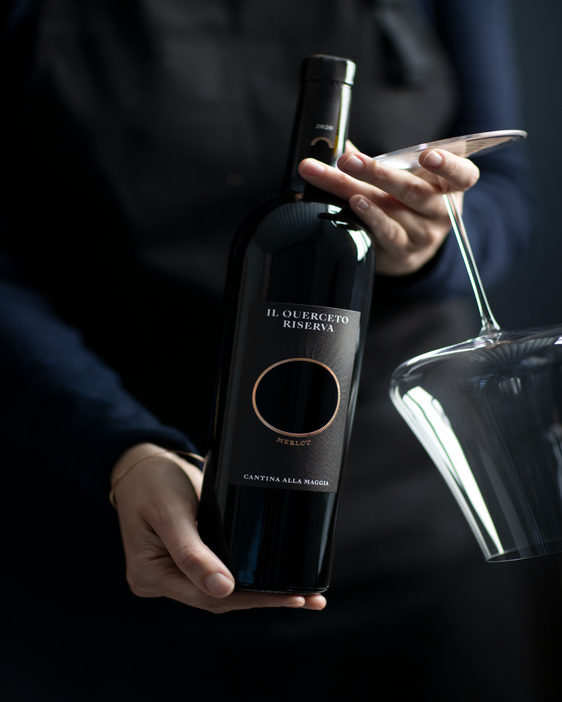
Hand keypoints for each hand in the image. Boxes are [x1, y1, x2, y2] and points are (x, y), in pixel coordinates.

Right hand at [111, 443, 326, 612]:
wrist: (142, 464)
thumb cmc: (152, 482)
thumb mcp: (172, 513)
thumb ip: (192, 553)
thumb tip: (222, 589)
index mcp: (149, 575)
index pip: (208, 597)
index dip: (251, 599)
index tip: (289, 597)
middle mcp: (160, 581)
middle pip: (217, 599)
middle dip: (263, 598)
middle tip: (307, 598)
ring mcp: (173, 573)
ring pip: (222, 591)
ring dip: (259, 592)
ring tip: (301, 595)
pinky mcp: (186, 561)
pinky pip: (219, 574)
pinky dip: (246, 577)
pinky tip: (274, 581)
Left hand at [298, 148, 479, 275]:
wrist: (411, 249)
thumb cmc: (409, 204)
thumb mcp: (411, 178)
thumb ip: (389, 159)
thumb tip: (343, 143)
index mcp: (450, 187)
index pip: (462, 175)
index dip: (448, 165)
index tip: (427, 156)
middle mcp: (441, 212)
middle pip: (411, 190)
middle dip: (376, 172)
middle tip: (348, 159)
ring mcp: (422, 234)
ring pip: (390, 209)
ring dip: (356, 190)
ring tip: (339, 175)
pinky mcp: (402, 252)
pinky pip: (385, 232)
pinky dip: (369, 216)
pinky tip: (353, 203)